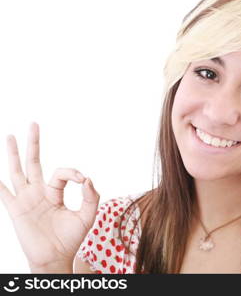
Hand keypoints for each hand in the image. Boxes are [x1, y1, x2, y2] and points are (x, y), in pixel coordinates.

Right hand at [0, 123, 99, 271]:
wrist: (56, 258)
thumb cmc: (71, 239)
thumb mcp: (87, 217)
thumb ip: (91, 198)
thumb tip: (88, 179)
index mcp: (55, 193)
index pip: (61, 173)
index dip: (73, 173)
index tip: (83, 180)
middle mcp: (39, 193)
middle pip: (34, 163)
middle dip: (34, 144)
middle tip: (34, 124)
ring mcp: (26, 200)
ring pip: (17, 171)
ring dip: (13, 154)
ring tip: (9, 136)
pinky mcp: (16, 210)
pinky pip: (3, 194)